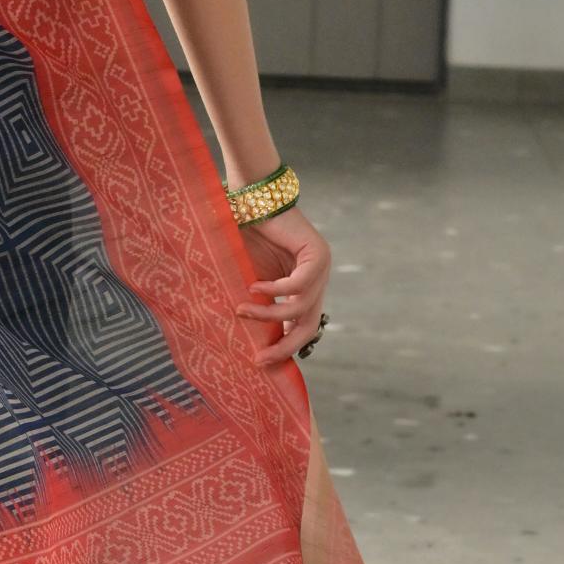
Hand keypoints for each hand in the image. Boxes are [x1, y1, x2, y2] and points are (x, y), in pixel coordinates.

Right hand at [239, 211, 331, 368]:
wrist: (254, 201)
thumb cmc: (248, 239)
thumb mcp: (253, 280)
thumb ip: (258, 305)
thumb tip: (244, 342)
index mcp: (305, 289)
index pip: (304, 327)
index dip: (287, 348)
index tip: (263, 361)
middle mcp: (318, 280)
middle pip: (309, 326)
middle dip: (285, 347)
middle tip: (260, 358)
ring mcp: (321, 268)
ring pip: (300, 307)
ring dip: (268, 314)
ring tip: (241, 310)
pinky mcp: (318, 255)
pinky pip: (297, 285)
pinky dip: (274, 290)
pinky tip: (252, 287)